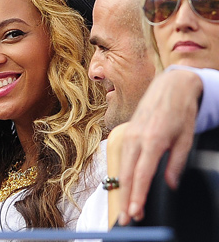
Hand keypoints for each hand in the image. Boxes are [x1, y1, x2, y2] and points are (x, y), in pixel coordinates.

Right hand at [117, 70, 200, 225]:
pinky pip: (123, 159)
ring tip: (129, 209)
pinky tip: (127, 188)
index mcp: (153, 140)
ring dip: (125, 190)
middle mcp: (136, 138)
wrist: (168, 88)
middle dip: (127, 199)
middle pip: (128, 175)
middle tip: (127, 220)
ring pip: (123, 168)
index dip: (138, 195)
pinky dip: (124, 176)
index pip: (143, 174)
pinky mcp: (126, 134)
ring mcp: (128, 135)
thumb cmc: (180, 112)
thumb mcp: (186, 138)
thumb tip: (170, 183)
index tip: (135, 212)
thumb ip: (177, 163)